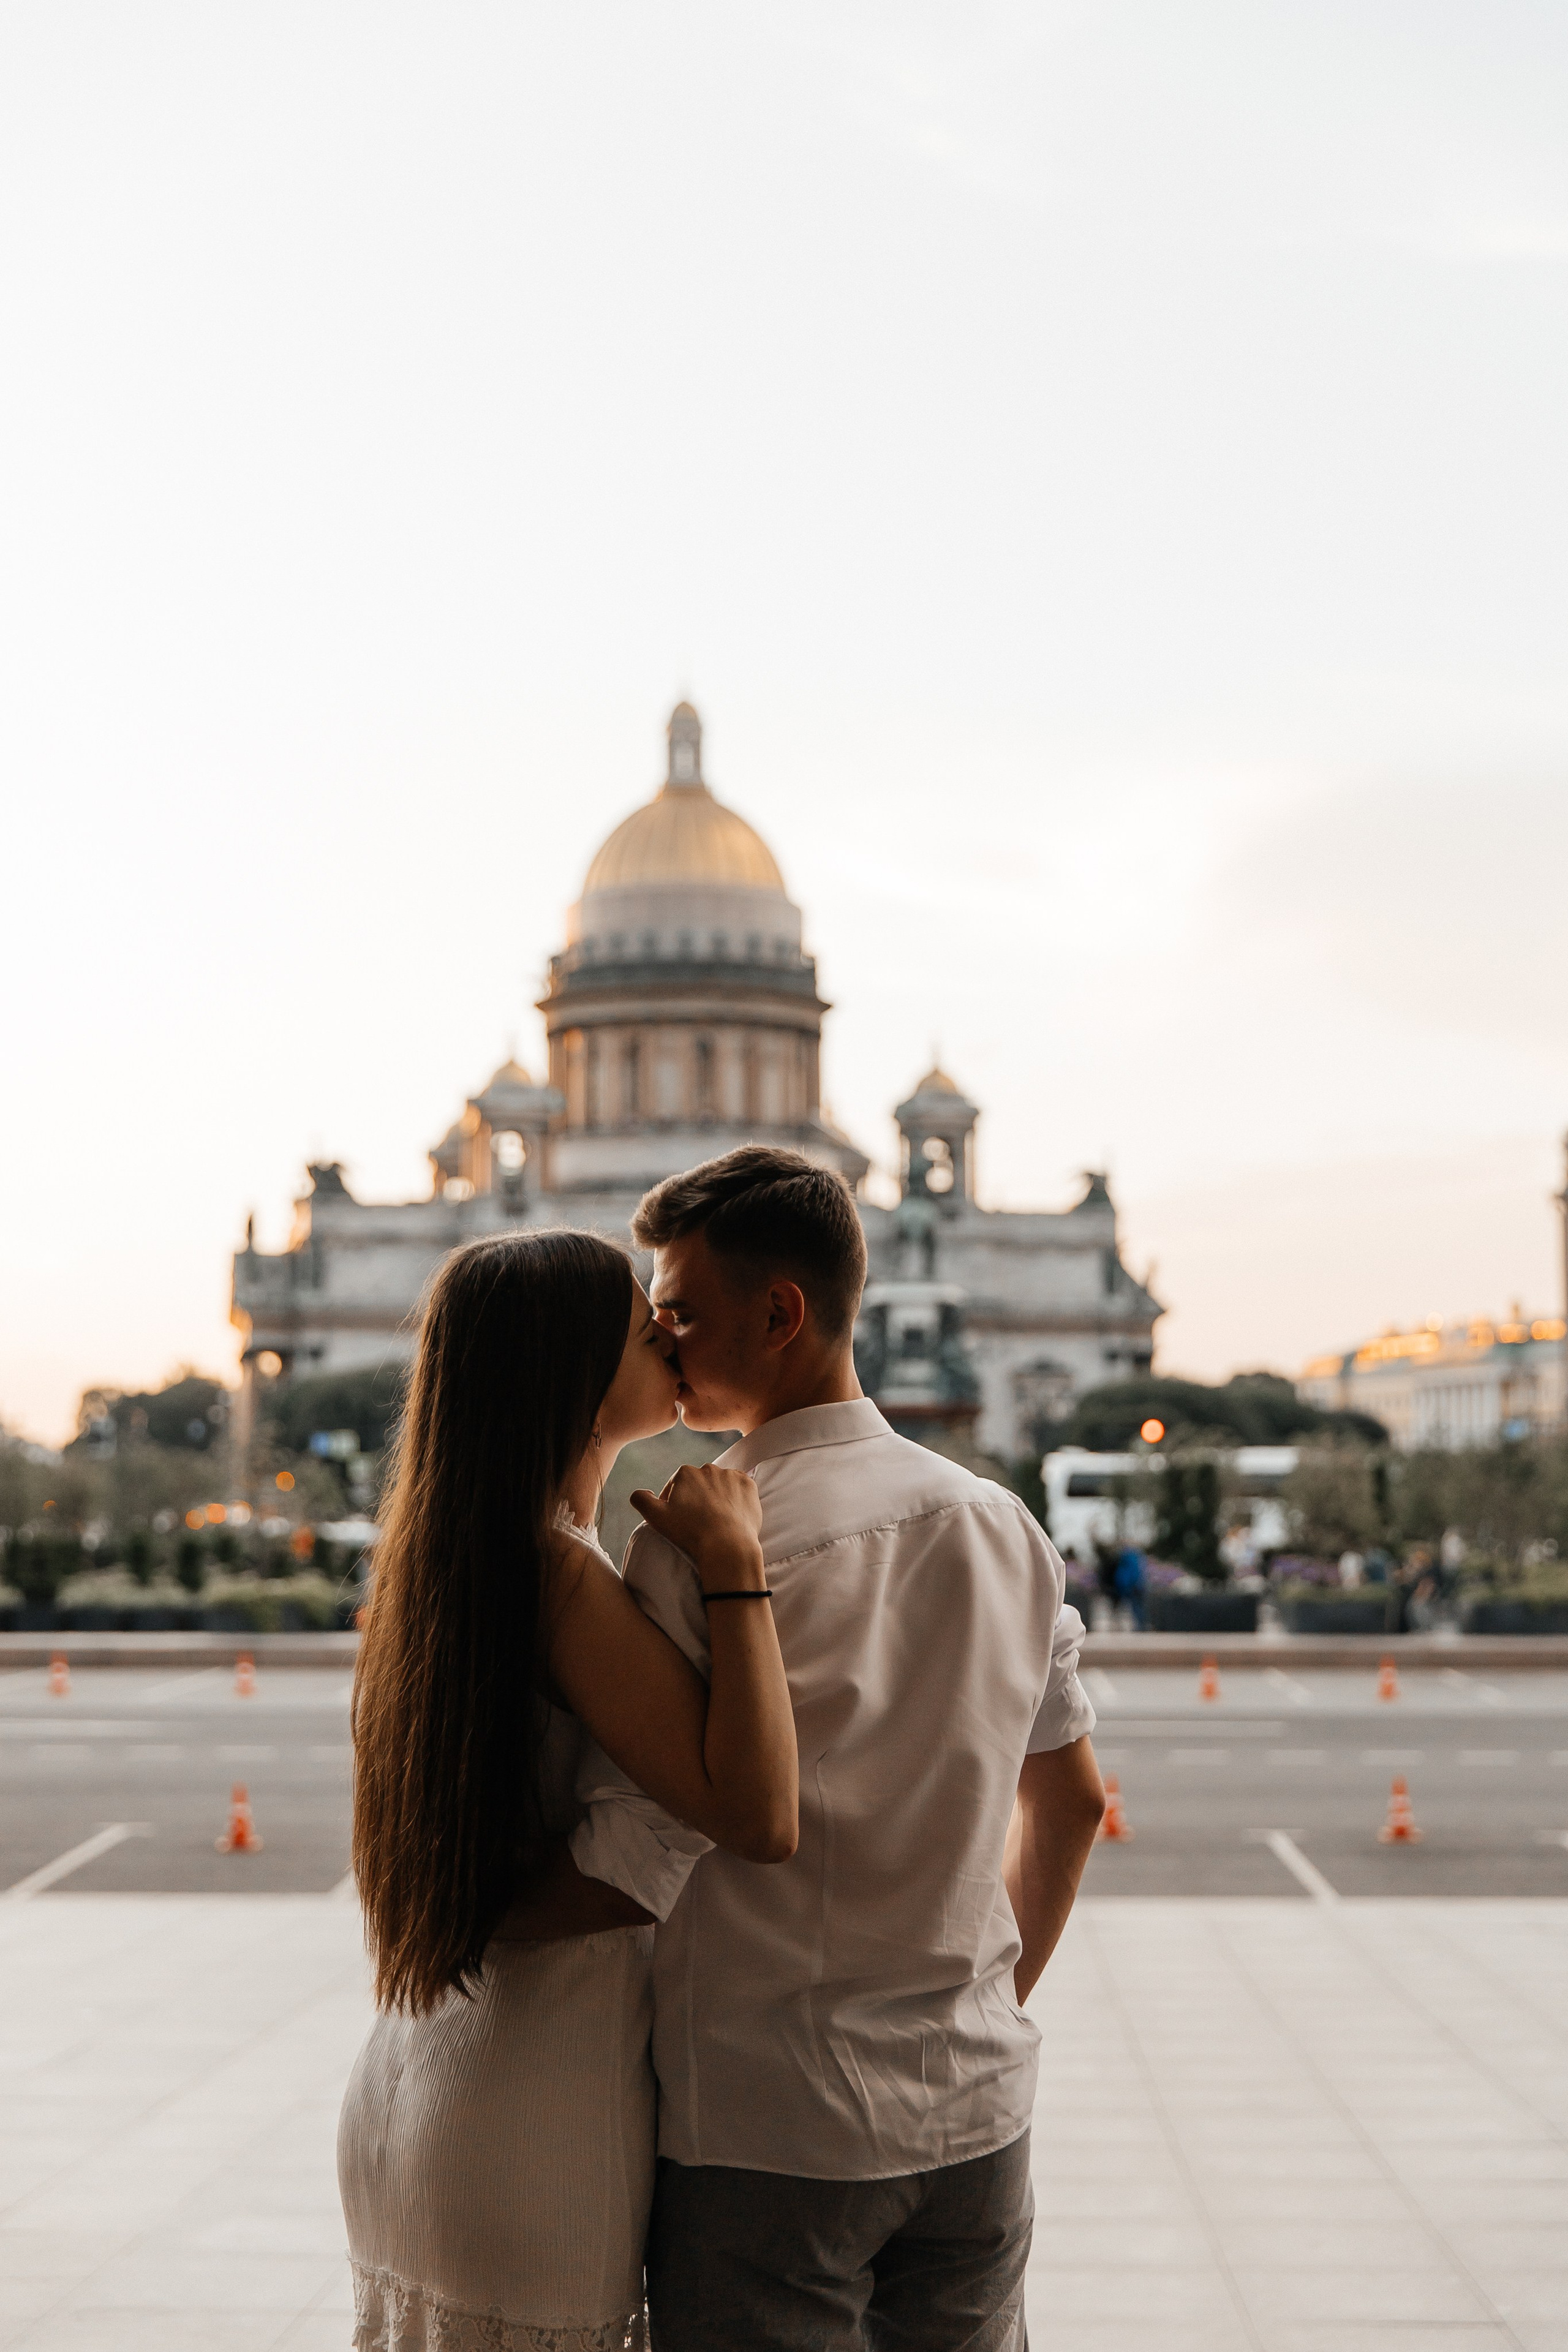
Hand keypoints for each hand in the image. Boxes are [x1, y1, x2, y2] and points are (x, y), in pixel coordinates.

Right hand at [630, 1464, 764, 1591]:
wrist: (727, 1545)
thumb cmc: (690, 1532)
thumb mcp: (656, 1517)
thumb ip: (640, 1500)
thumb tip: (639, 1493)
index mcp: (685, 1472)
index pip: (676, 1485)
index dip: (674, 1503)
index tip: (679, 1519)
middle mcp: (709, 1468)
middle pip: (699, 1484)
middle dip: (696, 1498)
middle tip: (698, 1520)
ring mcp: (731, 1475)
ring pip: (720, 1485)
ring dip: (716, 1497)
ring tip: (716, 1519)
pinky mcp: (749, 1485)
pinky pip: (739, 1488)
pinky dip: (735, 1498)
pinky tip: (731, 1514)